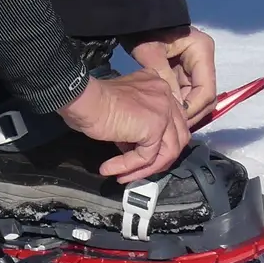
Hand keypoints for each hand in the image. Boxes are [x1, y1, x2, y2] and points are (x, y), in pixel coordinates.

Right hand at [57, 71, 190, 182]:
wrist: (84, 99)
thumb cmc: (93, 101)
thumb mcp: (123, 108)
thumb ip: (136, 123)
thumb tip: (135, 146)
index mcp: (158, 86)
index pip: (173, 120)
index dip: (161, 142)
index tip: (141, 156)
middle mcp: (165, 95)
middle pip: (178, 136)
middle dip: (162, 158)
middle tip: (140, 170)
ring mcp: (163, 110)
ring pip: (168, 150)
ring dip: (146, 168)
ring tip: (124, 175)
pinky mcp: (155, 127)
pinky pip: (147, 156)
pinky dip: (129, 167)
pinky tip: (111, 169)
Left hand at [126, 26, 217, 126]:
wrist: (135, 19)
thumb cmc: (143, 31)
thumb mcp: (151, 53)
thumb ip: (165, 79)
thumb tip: (176, 108)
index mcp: (203, 50)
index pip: (206, 90)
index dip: (193, 108)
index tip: (176, 121)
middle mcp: (204, 59)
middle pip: (205, 97)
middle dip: (191, 113)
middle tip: (173, 128)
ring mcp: (196, 67)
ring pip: (198, 98)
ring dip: (185, 111)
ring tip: (169, 124)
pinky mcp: (186, 72)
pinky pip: (187, 94)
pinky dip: (179, 105)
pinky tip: (167, 115)